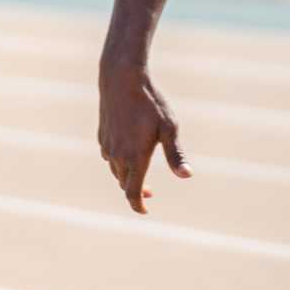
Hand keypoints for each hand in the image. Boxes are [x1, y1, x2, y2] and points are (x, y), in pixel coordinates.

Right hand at [98, 64, 191, 213]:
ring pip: (115, 171)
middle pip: (124, 184)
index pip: (133, 192)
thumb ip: (175, 155)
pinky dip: (117, 162)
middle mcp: (117, 155)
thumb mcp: (169, 128)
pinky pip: (108, 156)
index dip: (139, 205)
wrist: (122, 79)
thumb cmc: (150, 102)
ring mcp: (107, 145)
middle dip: (135, 191)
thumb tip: (187, 176)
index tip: (145, 210)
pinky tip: (126, 154)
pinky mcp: (102, 135)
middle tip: (150, 192)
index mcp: (135, 157)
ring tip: (139, 173)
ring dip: (126, 177)